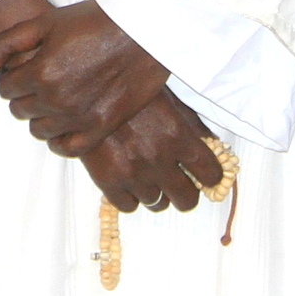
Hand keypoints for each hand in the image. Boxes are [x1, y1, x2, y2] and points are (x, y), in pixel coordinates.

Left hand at [0, 0, 174, 157]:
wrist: (145, 29)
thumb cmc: (95, 20)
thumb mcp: (45, 22)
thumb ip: (6, 44)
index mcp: (39, 72)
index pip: (4, 88)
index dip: (11, 76)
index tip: (26, 67)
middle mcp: (55, 100)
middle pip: (19, 110)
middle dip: (24, 94)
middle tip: (43, 78)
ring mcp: (78, 117)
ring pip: (39, 131)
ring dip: (41, 115)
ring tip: (56, 96)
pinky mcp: (101, 128)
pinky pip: (67, 148)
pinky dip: (60, 140)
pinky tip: (65, 122)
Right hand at [80, 92, 224, 213]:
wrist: (82, 88)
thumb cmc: (128, 88)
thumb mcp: (166, 97)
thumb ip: (191, 122)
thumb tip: (212, 143)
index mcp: (177, 135)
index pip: (211, 173)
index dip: (211, 176)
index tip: (207, 176)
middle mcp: (158, 158)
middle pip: (187, 199)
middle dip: (186, 192)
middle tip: (179, 183)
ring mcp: (133, 173)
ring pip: (158, 204)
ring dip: (156, 192)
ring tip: (147, 176)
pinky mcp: (108, 181)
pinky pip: (129, 206)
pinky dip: (131, 196)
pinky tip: (127, 179)